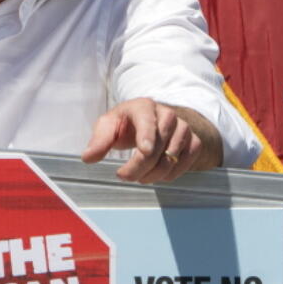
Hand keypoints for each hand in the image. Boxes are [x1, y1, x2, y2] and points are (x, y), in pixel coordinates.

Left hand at [80, 99, 222, 183]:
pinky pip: (186, 162)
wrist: (151, 122)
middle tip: (125, 176)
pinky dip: (171, 174)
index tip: (144, 150)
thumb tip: (88, 158)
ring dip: (154, 174)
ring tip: (140, 176)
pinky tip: (158, 175)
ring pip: (172, 157)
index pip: (147, 120)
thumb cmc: (126, 124)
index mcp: (143, 106)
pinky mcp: (194, 141)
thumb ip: (99, 141)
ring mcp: (183, 127)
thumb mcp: (108, 126)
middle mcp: (167, 114)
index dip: (146, 136)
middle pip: (158, 145)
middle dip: (140, 166)